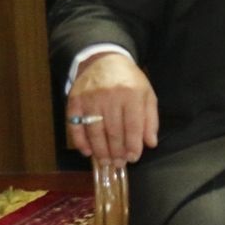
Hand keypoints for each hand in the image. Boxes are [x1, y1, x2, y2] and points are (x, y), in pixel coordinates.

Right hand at [66, 52, 157, 166]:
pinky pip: (75, 124)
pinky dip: (80, 140)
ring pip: (94, 130)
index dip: (133, 145)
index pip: (133, 125)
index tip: (133, 158)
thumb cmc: (130, 81)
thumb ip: (150, 119)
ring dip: (100, 150)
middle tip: (119, 164)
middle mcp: (109, 96)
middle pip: (113, 130)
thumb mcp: (147, 95)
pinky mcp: (74, 100)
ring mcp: (90, 98)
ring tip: (106, 162)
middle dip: (117, 151)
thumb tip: (150, 143)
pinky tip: (87, 152)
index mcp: (131, 94)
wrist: (104, 60)